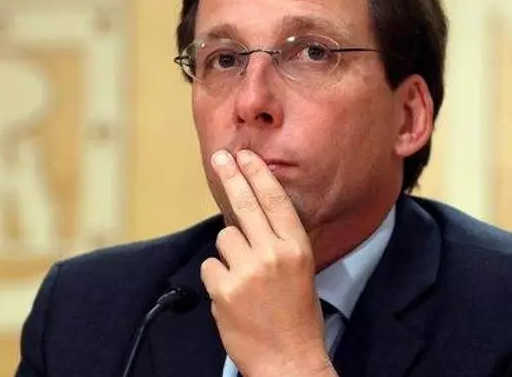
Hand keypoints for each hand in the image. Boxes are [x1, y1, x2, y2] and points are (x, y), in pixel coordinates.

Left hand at [200, 149, 336, 376]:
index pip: (274, 200)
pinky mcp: (224, 290)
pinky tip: (233, 296)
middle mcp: (273, 254)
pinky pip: (211, 267)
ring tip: (245, 279)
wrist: (288, 361)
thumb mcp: (301, 270)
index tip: (246, 156)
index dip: (258, 174)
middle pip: (245, 205)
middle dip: (231, 176)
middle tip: (220, 158)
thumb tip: (248, 216)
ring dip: (229, 254)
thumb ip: (278, 242)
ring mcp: (247, 271)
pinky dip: (217, 278)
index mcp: (296, 248)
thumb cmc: (297, 317)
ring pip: (224, 239)